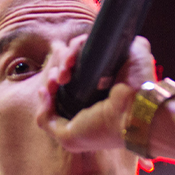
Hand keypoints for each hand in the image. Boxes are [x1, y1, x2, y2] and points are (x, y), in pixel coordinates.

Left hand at [39, 35, 156, 152]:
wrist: (132, 117)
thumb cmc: (103, 130)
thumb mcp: (68, 137)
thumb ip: (46, 120)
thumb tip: (43, 92)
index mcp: (90, 96)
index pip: (66, 80)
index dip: (52, 82)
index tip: (50, 89)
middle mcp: (101, 77)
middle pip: (71, 61)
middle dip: (57, 70)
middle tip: (56, 81)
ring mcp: (113, 61)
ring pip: (81, 47)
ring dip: (65, 58)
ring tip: (64, 73)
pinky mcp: (124, 48)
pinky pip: (97, 36)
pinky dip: (79, 45)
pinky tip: (73, 61)